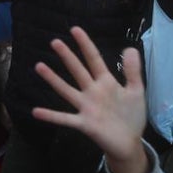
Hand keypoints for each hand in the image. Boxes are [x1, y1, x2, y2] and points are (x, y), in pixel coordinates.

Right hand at [31, 27, 149, 172]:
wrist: (129, 142)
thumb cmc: (131, 116)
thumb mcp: (136, 91)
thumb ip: (133, 71)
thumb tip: (129, 47)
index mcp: (106, 82)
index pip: (94, 59)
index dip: (85, 45)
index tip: (75, 30)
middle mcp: (92, 92)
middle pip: (78, 70)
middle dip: (67, 56)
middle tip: (54, 42)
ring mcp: (86, 107)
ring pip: (67, 90)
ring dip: (53, 79)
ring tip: (39, 66)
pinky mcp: (84, 124)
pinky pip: (65, 118)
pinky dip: (51, 116)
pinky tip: (36, 111)